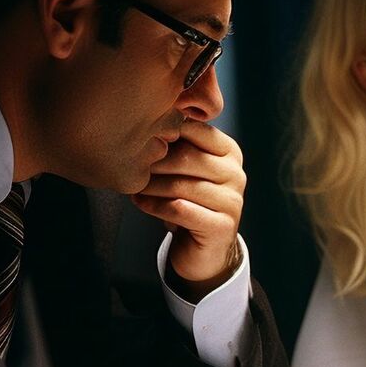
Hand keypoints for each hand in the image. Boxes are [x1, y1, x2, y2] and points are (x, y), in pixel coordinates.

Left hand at [132, 119, 245, 295]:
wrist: (203, 248)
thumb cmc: (189, 200)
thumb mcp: (187, 169)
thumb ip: (177, 145)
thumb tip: (147, 119)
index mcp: (230, 152)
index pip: (196, 130)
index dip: (166, 132)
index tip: (140, 137)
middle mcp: (236, 173)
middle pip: (187, 157)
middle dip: (154, 161)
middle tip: (129, 164)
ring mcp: (233, 201)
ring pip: (181, 185)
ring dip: (150, 185)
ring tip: (131, 185)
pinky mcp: (222, 226)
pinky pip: (180, 210)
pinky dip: (154, 205)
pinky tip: (139, 202)